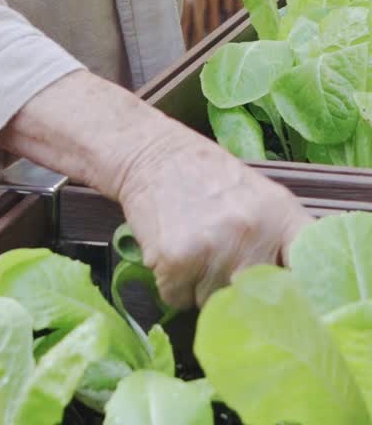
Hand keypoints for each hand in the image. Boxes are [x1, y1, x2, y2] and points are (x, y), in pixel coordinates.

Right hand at [117, 118, 310, 309]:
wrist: (150, 153)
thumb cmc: (206, 176)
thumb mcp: (257, 195)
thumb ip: (279, 239)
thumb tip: (295, 295)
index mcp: (280, 214)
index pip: (309, 269)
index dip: (307, 297)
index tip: (295, 306)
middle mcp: (251, 232)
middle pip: (258, 300)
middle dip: (239, 292)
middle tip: (222, 259)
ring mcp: (213, 248)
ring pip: (214, 304)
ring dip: (201, 288)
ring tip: (193, 247)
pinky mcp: (176, 260)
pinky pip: (178, 299)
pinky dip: (173, 284)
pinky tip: (172, 251)